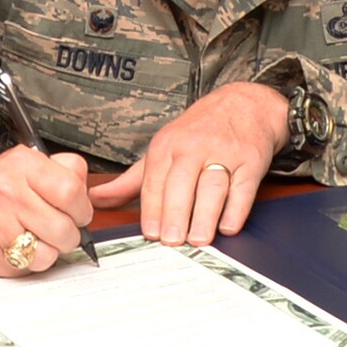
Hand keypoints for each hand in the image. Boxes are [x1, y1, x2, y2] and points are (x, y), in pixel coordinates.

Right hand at [0, 147, 92, 275]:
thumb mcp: (25, 163)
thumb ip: (63, 170)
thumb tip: (87, 194)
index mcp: (21, 163)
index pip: (72, 191)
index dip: (82, 209)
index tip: (77, 213)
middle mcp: (5, 191)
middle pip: (65, 228)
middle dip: (68, 234)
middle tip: (56, 229)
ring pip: (49, 254)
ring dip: (49, 251)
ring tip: (35, 238)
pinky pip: (28, 268)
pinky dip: (29, 263)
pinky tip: (16, 248)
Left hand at [88, 82, 288, 245]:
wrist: (245, 105)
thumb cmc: (199, 132)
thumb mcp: (163, 148)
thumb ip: (131, 181)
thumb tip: (95, 200)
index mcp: (167, 145)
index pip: (155, 180)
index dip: (152, 208)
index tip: (151, 233)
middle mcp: (194, 146)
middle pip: (182, 182)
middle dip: (176, 213)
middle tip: (173, 241)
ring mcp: (225, 152)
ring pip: (212, 185)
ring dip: (205, 214)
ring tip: (198, 239)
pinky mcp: (251, 160)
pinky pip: (243, 186)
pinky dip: (237, 208)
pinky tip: (227, 226)